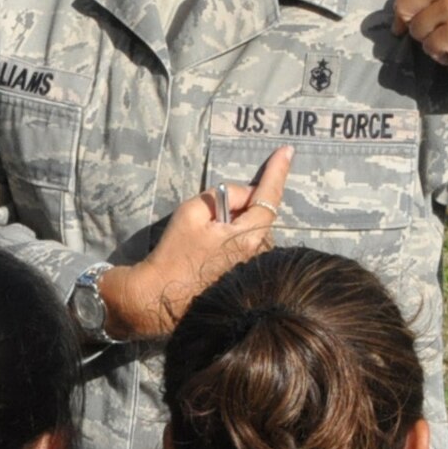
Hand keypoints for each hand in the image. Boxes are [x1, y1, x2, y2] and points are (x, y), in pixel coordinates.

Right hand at [100, 146, 292, 340]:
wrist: (160, 296)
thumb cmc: (174, 253)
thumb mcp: (192, 211)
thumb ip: (223, 195)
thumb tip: (244, 194)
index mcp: (248, 235)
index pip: (269, 196)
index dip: (278, 171)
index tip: (287, 151)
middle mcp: (259, 252)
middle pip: (259, 214)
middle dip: (243, 205)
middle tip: (211, 214)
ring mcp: (254, 267)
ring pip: (251, 231)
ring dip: (236, 225)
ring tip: (204, 240)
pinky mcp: (245, 277)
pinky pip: (246, 247)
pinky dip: (234, 239)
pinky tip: (209, 252)